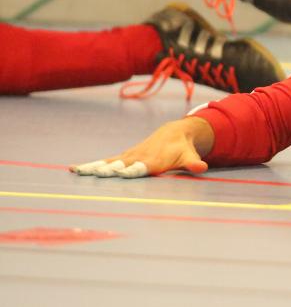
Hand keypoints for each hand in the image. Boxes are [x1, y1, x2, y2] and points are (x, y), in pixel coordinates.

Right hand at [71, 116, 214, 178]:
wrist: (175, 132)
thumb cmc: (183, 149)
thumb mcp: (190, 156)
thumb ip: (193, 163)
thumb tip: (202, 167)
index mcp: (154, 160)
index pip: (142, 167)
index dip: (133, 169)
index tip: (121, 173)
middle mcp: (139, 158)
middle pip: (121, 165)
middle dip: (109, 170)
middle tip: (94, 174)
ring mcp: (129, 156)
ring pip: (109, 163)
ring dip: (94, 167)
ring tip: (77, 172)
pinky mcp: (123, 157)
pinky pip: (106, 161)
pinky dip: (92, 165)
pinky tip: (73, 169)